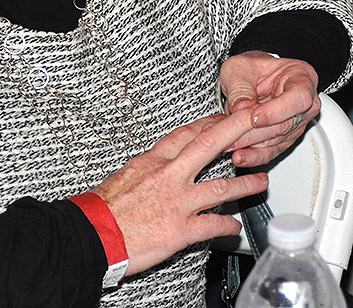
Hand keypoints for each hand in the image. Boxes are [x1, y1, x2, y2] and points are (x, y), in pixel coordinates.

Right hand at [93, 111, 269, 275]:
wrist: (92, 235)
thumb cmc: (102, 210)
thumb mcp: (124, 176)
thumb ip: (146, 168)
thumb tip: (157, 163)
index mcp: (153, 162)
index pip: (186, 134)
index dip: (209, 123)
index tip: (223, 117)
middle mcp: (168, 177)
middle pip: (209, 145)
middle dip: (235, 130)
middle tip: (255, 121)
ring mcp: (178, 202)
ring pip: (221, 187)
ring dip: (245, 184)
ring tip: (261, 181)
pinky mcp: (180, 229)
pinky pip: (213, 225)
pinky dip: (228, 226)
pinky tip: (236, 227)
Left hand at [219, 51, 320, 167]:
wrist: (251, 78)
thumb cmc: (251, 69)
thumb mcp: (240, 67)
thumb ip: (241, 87)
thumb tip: (241, 108)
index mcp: (302, 78)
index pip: (299, 98)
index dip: (277, 110)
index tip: (255, 118)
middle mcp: (304, 104)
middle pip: (286, 124)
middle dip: (256, 132)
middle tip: (233, 135)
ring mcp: (295, 124)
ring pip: (276, 140)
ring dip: (251, 145)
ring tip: (229, 145)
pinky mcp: (283, 140)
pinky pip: (271, 152)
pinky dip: (253, 156)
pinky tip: (240, 156)